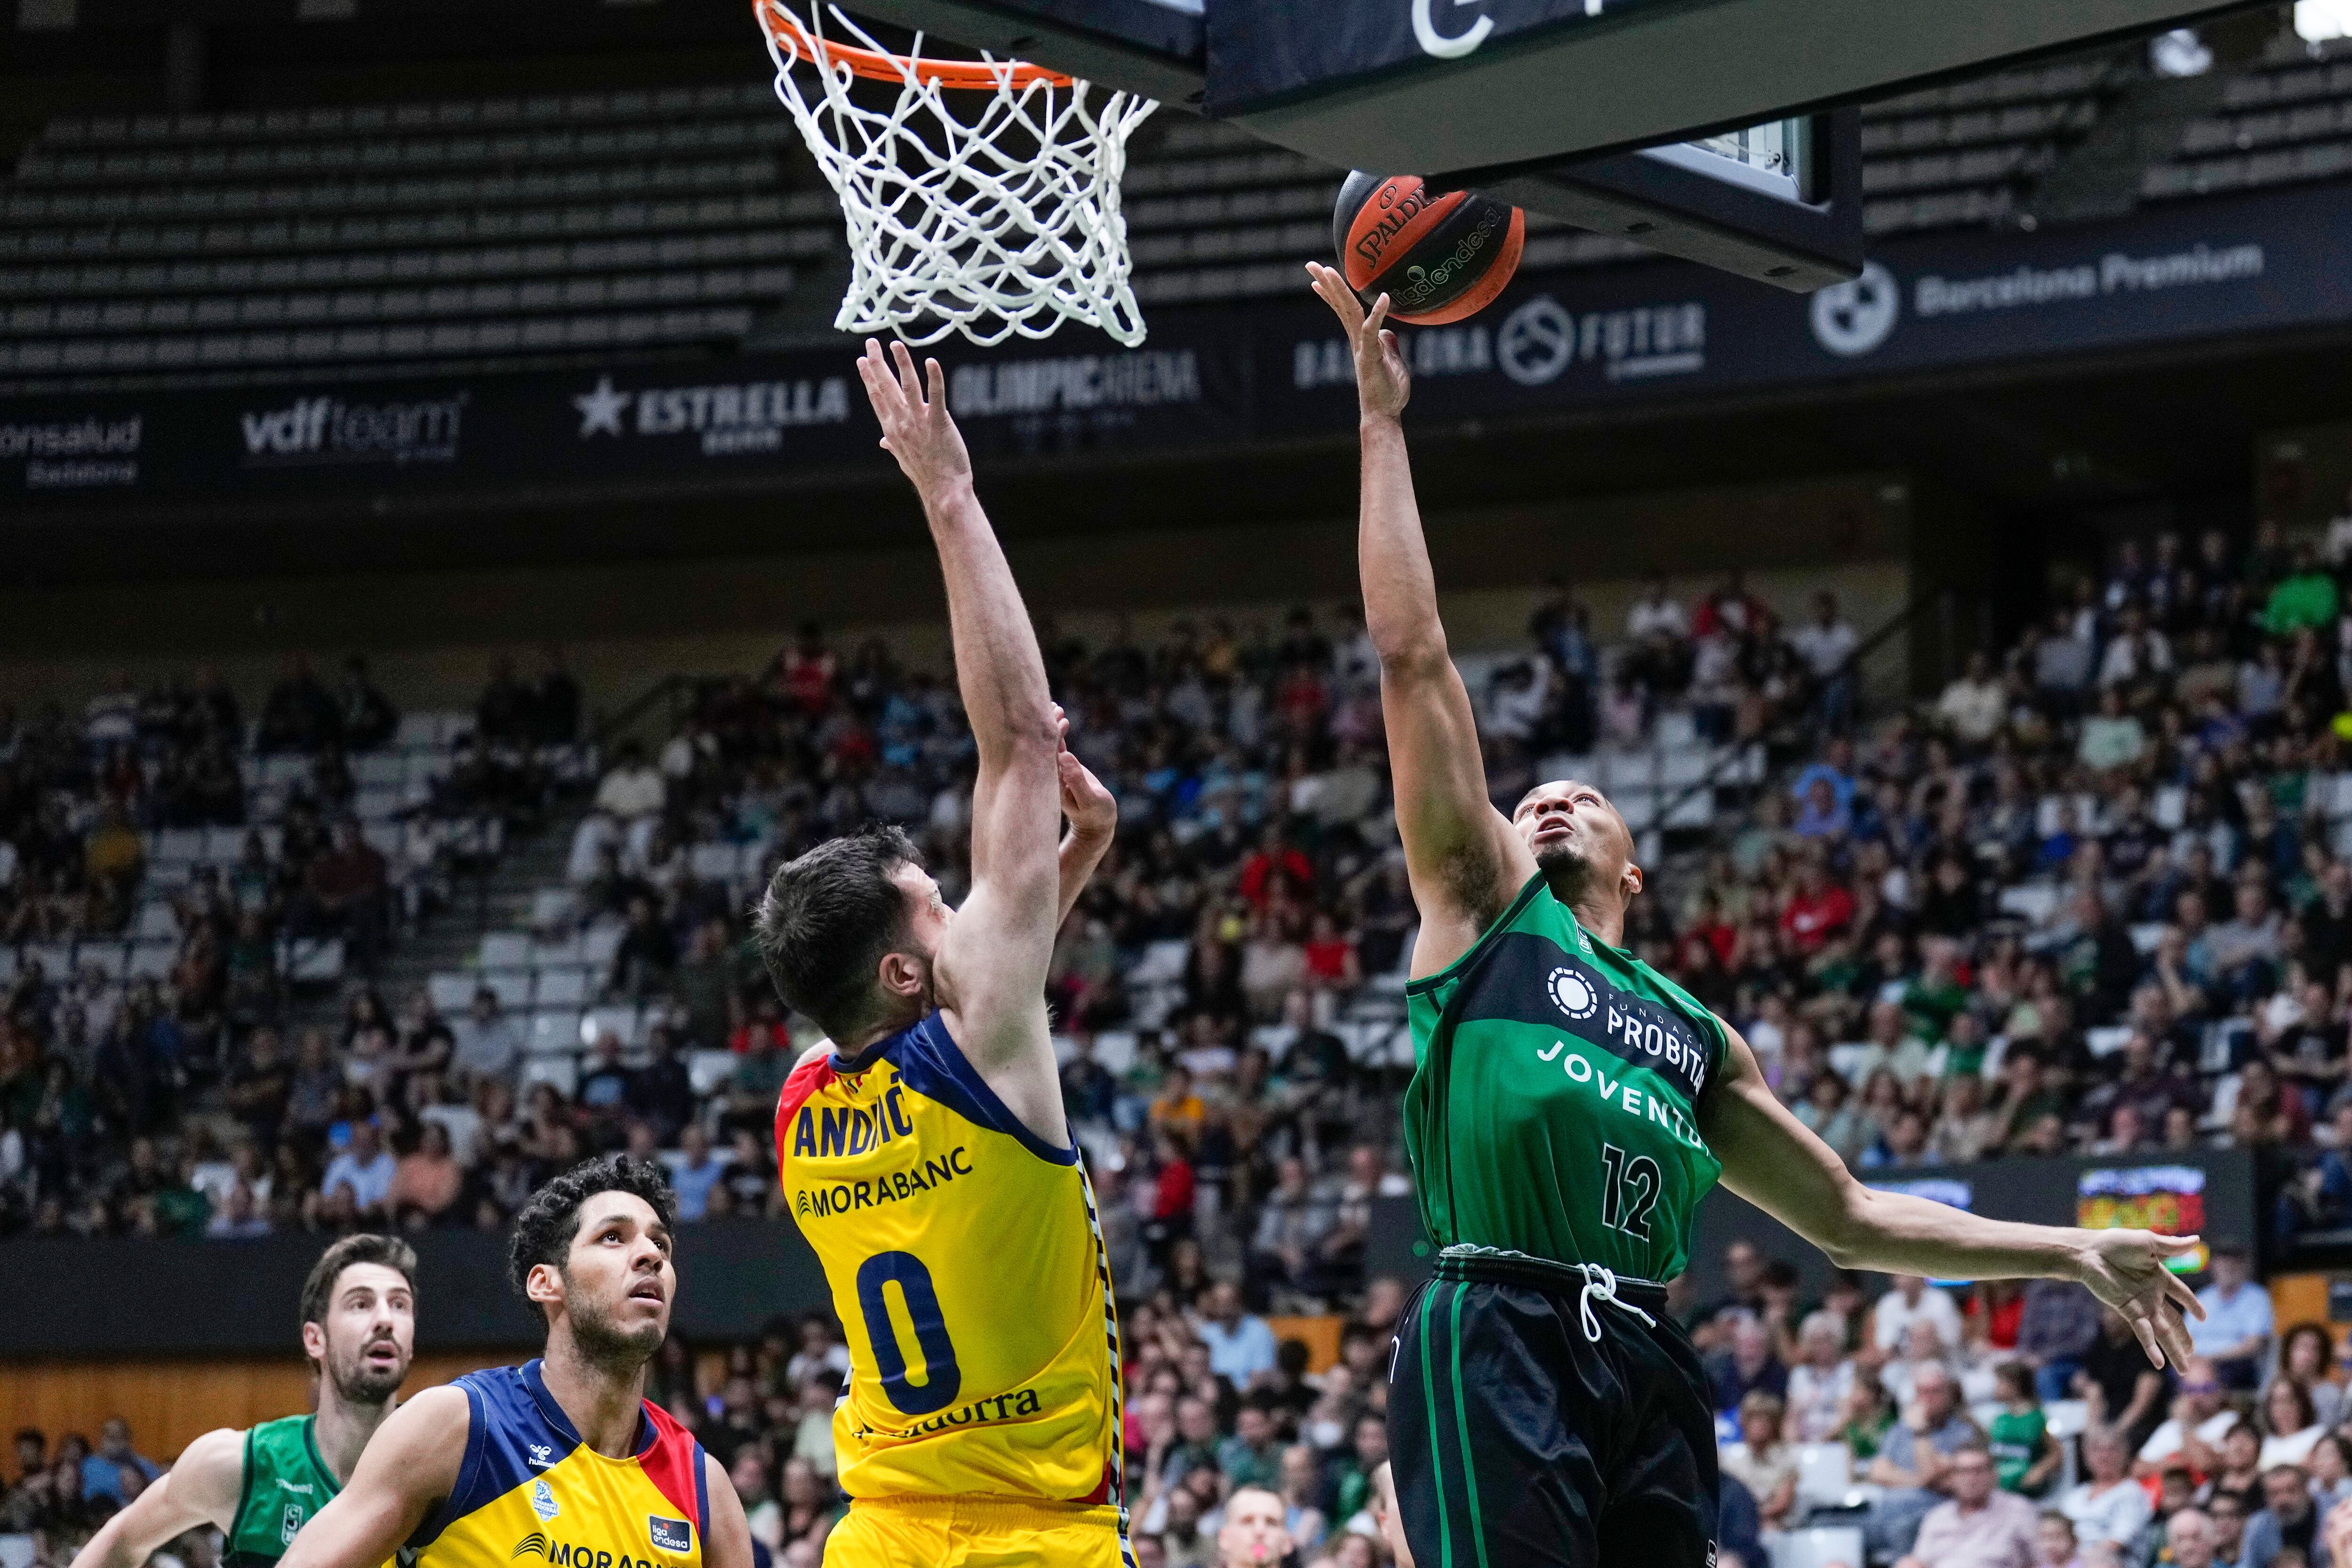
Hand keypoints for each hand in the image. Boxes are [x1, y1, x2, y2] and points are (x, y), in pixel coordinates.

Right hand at [857, 338, 971, 501]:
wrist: (943, 490)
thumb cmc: (925, 474)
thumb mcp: (903, 459)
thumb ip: (893, 445)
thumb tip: (883, 441)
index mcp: (892, 430)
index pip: (877, 398)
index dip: (869, 377)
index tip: (862, 360)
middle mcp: (901, 423)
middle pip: (886, 387)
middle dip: (877, 363)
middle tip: (871, 342)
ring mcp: (919, 422)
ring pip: (908, 387)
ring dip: (901, 363)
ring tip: (895, 344)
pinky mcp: (939, 423)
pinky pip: (936, 397)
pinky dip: (934, 379)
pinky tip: (931, 362)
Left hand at [1054, 706, 1116, 841]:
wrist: (1096, 822)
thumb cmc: (1096, 814)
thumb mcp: (1090, 799)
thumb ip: (1077, 780)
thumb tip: (1065, 757)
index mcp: (1052, 782)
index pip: (1045, 754)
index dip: (1049, 735)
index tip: (1056, 719)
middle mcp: (1048, 775)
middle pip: (1042, 746)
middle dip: (1046, 725)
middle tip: (1052, 706)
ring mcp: (1054, 771)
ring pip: (1049, 744)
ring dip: (1051, 726)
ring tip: (1056, 706)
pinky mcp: (1063, 768)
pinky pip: (1058, 747)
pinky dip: (1058, 732)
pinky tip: (1061, 718)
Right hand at [1305, 261, 1409, 419]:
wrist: (1383, 415)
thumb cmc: (1388, 393)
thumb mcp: (1392, 362)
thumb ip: (1388, 345)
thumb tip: (1388, 331)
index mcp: (1361, 341)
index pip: (1344, 311)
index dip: (1332, 293)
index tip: (1319, 278)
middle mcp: (1357, 341)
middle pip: (1341, 305)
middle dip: (1327, 283)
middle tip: (1310, 264)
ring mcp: (1362, 348)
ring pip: (1349, 312)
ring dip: (1339, 290)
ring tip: (1327, 270)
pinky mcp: (1371, 356)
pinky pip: (1373, 331)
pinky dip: (1378, 313)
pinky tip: (1383, 297)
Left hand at [2074, 1229, 2204, 1368]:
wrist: (2089, 1251)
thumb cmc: (2115, 1243)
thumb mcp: (2148, 1243)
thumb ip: (2173, 1247)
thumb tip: (2197, 1239)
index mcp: (2159, 1278)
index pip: (2182, 1294)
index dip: (2193, 1304)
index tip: (2204, 1317)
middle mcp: (2152, 1295)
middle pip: (2173, 1321)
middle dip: (2184, 1337)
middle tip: (2194, 1352)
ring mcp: (2141, 1305)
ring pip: (2162, 1333)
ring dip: (2173, 1351)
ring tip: (2184, 1370)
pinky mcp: (2128, 1311)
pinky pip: (2144, 1333)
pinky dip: (2152, 1348)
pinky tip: (2160, 1364)